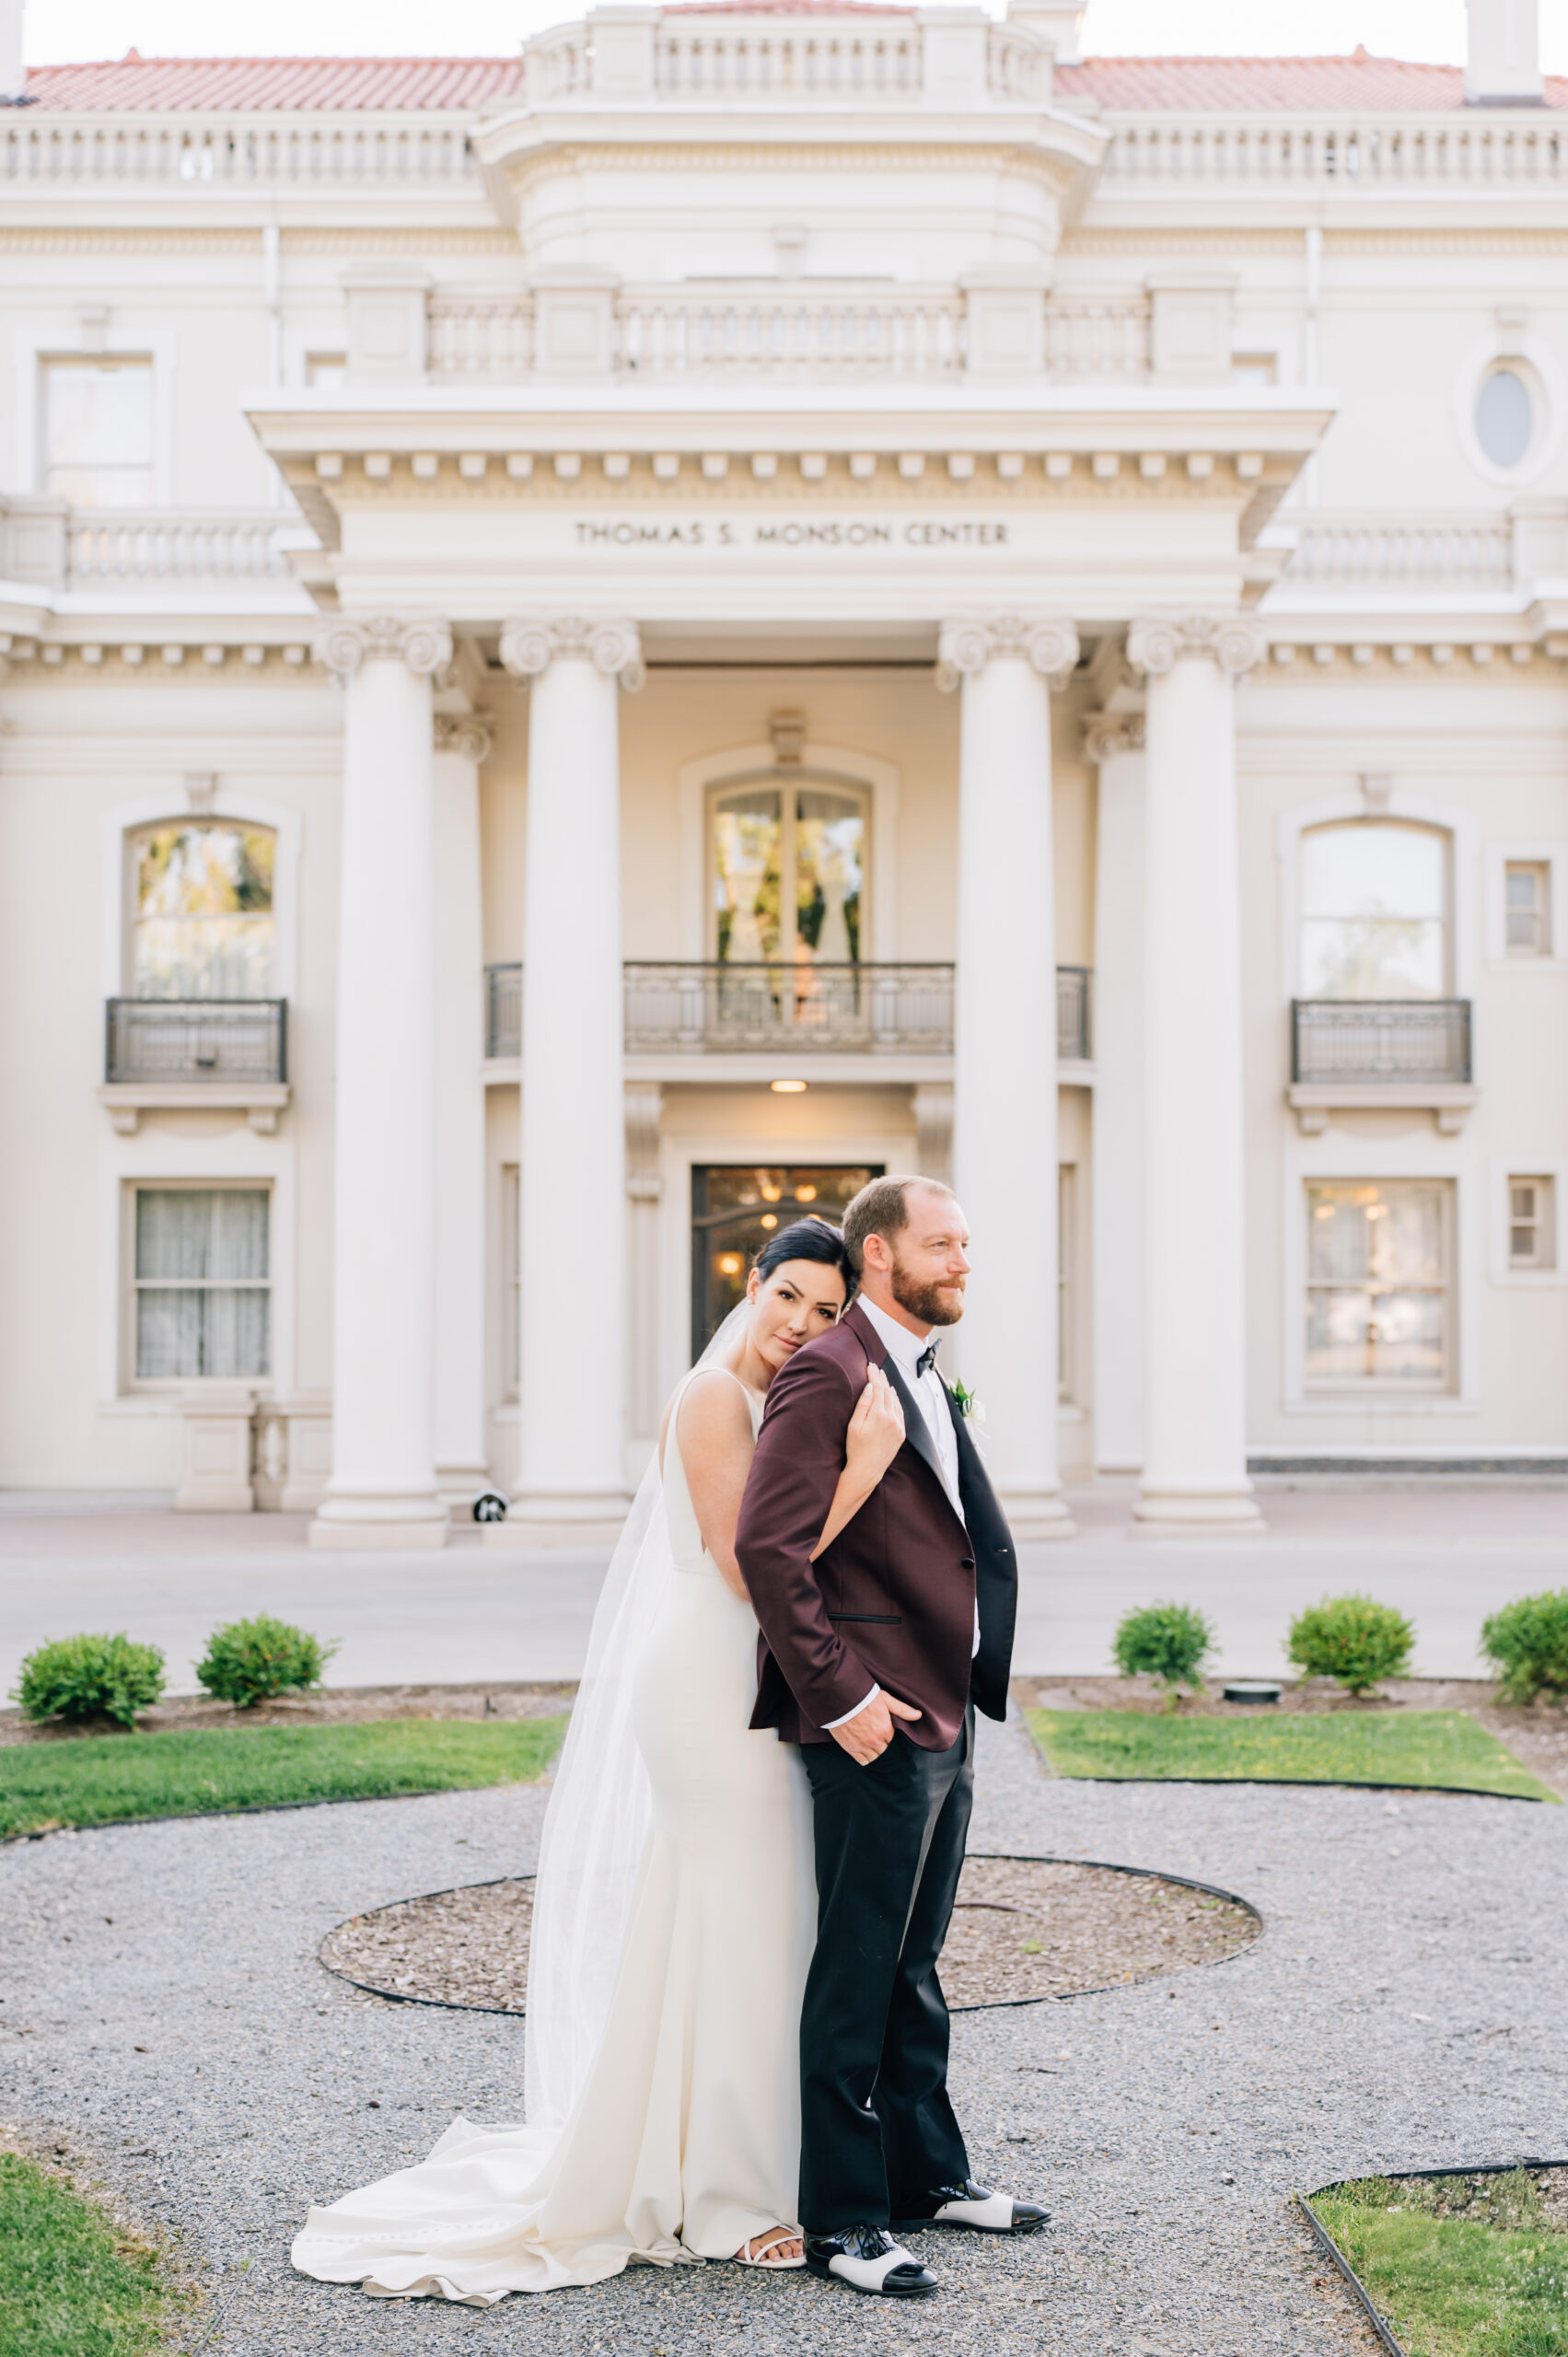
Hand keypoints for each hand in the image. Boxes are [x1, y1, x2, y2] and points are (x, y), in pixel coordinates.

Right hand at [829, 1690, 921, 1764]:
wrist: (841, 1698)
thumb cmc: (863, 1697)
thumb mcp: (885, 1699)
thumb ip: (902, 1709)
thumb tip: (919, 1715)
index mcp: (885, 1730)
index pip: (892, 1740)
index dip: (888, 1735)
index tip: (883, 1730)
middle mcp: (876, 1741)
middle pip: (884, 1751)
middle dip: (882, 1745)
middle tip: (876, 1737)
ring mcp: (863, 1746)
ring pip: (875, 1758)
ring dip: (874, 1752)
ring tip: (870, 1744)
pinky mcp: (851, 1749)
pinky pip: (862, 1761)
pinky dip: (865, 1758)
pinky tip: (864, 1751)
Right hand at [843, 1367, 904, 1488]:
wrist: (867, 1470)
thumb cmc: (856, 1448)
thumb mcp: (854, 1425)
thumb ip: (863, 1405)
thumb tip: (870, 1387)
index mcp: (879, 1415)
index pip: (878, 1389)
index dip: (874, 1376)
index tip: (869, 1366)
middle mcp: (892, 1419)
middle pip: (888, 1392)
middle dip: (881, 1379)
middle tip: (875, 1368)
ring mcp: (898, 1426)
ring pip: (895, 1401)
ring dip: (889, 1389)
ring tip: (883, 1379)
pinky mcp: (901, 1433)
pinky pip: (900, 1412)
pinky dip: (896, 1401)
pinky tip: (892, 1396)